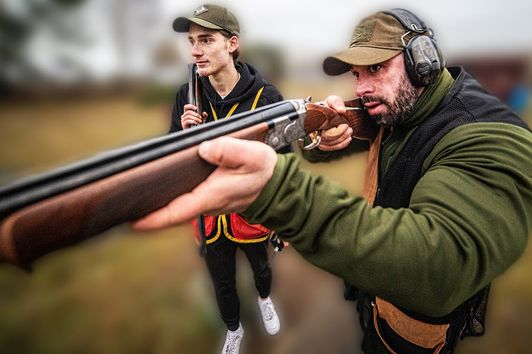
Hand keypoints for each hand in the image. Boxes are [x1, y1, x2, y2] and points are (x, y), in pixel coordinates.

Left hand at [132, 137, 277, 230]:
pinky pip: (185, 204)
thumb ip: (229, 150)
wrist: (275, 183)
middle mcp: (207, 204)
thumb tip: (205, 148)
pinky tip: (158, 194)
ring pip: (178, 209)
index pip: (179, 211)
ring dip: (157, 210)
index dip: (156, 218)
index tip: (134, 222)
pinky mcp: (209, 199)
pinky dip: (169, 202)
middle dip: (149, 216)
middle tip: (122, 211)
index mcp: (213, 195)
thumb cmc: (262, 170)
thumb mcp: (252, 155)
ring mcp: (208, 204)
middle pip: (173, 213)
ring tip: (133, 202)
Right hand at [181, 104, 207, 128]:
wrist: (194, 133)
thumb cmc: (197, 126)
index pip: (186, 107)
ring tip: (200, 121)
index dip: (190, 106)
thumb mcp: (201, 119)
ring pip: (188, 116)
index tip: (196, 108)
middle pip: (188, 112)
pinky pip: (187, 121)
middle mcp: (184, 116)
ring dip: (195, 118)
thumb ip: (203, 116)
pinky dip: (193, 121)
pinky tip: (196, 123)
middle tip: (200, 117)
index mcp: (187, 113)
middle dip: (196, 114)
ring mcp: (183, 120)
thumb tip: (204, 113)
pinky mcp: (183, 124)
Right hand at [317, 95, 352, 150]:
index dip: (332, 129)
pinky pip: (329, 148)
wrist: (333, 114)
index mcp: (313, 118)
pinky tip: (347, 139)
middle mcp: (313, 129)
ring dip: (341, 139)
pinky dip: (340, 144)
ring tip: (349, 132)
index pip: (320, 128)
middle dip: (339, 134)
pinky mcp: (321, 143)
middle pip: (324, 138)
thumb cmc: (330, 108)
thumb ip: (337, 103)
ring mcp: (316, 137)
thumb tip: (341, 110)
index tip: (344, 125)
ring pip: (327, 144)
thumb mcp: (333, 100)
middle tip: (347, 127)